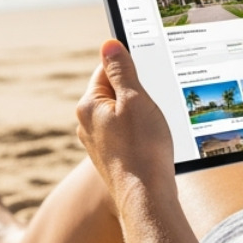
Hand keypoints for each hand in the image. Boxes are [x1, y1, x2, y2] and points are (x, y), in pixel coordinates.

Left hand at [75, 40, 174, 202]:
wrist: (146, 198)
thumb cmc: (143, 147)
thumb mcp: (135, 100)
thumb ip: (122, 70)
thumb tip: (109, 44)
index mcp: (88, 105)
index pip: (106, 69)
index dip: (130, 67)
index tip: (149, 70)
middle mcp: (88, 124)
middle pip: (115, 92)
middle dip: (137, 92)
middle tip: (155, 102)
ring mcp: (99, 143)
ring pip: (122, 114)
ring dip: (141, 114)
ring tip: (154, 127)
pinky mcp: (112, 158)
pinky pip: (126, 134)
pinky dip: (141, 133)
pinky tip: (153, 143)